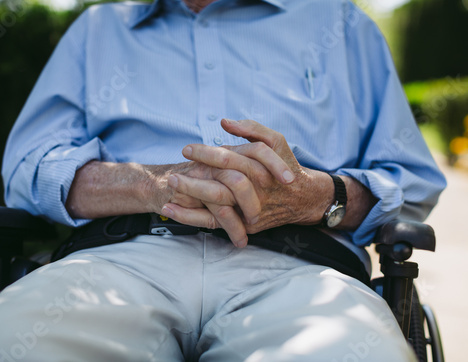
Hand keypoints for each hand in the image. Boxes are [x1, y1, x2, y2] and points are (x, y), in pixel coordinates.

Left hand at [161, 119, 333, 245]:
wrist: (302, 198)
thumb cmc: (286, 165)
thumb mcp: (276, 141)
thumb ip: (252, 128)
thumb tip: (224, 122)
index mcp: (260, 168)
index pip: (228, 158)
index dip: (205, 153)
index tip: (187, 148)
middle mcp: (255, 190)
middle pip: (220, 186)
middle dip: (194, 181)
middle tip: (173, 175)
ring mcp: (250, 210)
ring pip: (216, 206)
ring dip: (189, 199)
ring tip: (168, 192)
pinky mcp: (245, 225)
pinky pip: (215, 223)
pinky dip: (191, 218)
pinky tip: (172, 210)